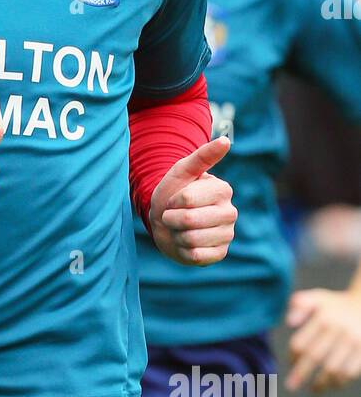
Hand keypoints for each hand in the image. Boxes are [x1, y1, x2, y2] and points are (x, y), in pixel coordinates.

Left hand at [149, 135, 235, 265]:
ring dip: (176, 235)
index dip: (173, 201)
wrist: (166, 221)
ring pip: (191, 240)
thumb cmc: (173, 193)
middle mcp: (230, 212)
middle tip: (172, 216)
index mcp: (223, 190)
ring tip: (179, 229)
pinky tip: (185, 243)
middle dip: (171, 219)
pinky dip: (183, 251)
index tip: (174, 200)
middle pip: (188, 220)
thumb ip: (202, 156)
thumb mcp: (182, 171)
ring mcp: (227, 234)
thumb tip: (226, 141)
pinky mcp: (220, 253)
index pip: (187, 199)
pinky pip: (196, 256)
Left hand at [285, 287, 360, 390]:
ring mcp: (353, 341)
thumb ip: (300, 304)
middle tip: (291, 386)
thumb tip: (289, 322)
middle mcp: (338, 329)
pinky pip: (350, 372)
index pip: (301, 342)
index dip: (293, 356)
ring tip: (314, 389)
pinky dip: (340, 382)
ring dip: (321, 382)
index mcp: (322, 317)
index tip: (291, 364)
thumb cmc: (335, 305)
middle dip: (301, 374)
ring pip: (333, 368)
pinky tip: (333, 385)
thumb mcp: (318, 297)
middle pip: (315, 357)